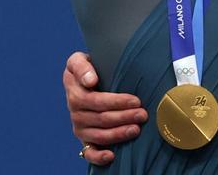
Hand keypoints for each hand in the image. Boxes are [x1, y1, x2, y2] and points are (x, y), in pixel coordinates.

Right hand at [64, 51, 147, 165]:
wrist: (83, 78)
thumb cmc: (88, 67)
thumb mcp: (79, 60)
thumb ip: (82, 66)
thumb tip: (90, 80)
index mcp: (73, 89)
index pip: (95, 99)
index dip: (116, 102)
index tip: (135, 100)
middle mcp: (74, 109)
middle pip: (101, 118)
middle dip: (124, 117)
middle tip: (143, 114)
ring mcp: (79, 125)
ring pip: (99, 135)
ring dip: (119, 134)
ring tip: (137, 129)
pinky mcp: (83, 138)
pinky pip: (88, 152)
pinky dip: (99, 157)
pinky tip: (112, 156)